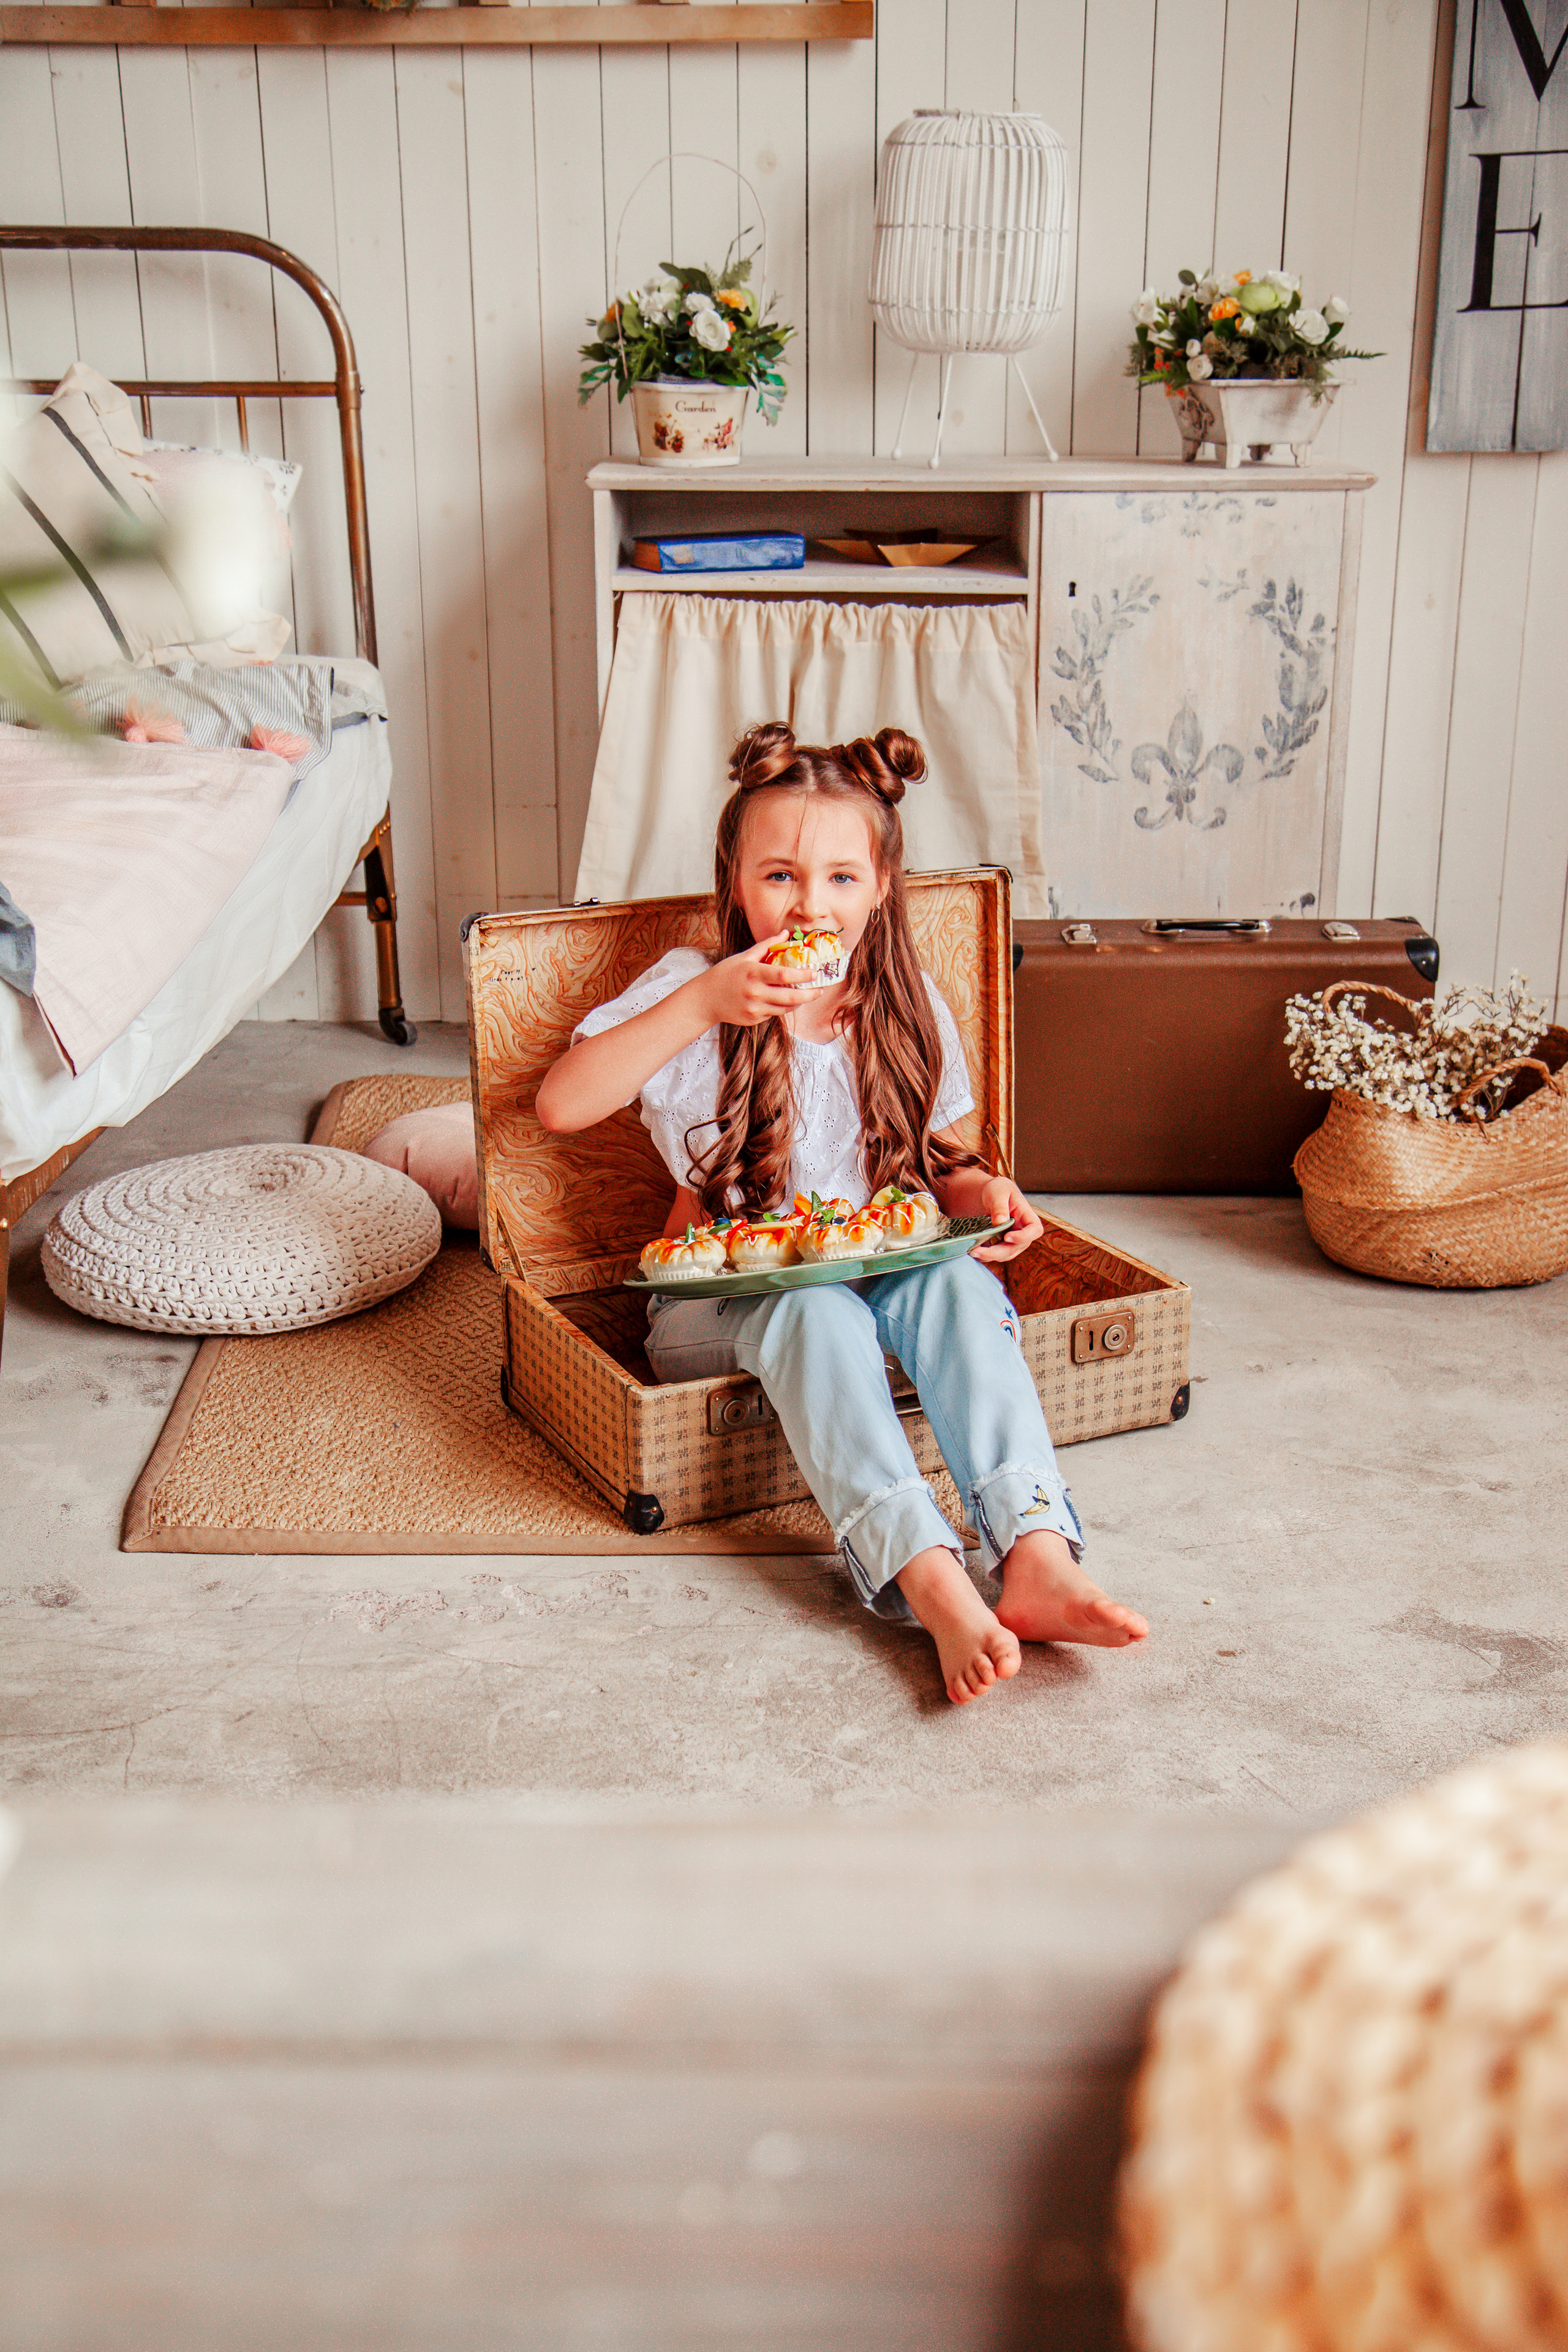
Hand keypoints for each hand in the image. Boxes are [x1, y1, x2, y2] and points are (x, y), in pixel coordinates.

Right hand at [698, 934, 813, 1028]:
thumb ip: (766, 946)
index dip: (802, 975)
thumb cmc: (725, 974)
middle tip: (821, 990)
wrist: (706, 999)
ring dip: (799, 1002)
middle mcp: (755, 992)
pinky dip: (782, 1007)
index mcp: (753, 973)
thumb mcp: (744, 956)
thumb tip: (785, 933)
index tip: (815, 973)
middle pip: (790, 997)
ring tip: (806, 995)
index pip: (783, 974)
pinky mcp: (753, 1019)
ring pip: (785, 1008)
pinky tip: (785, 1000)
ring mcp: (754, 1008)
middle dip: (809, 995)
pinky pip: (774, 1014)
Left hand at [971, 1175, 1041, 1262]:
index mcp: (1027, 1216)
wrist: (987, 1195)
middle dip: (997, 1252)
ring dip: (989, 1256)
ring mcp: (1013, 1241)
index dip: (1023, 1236)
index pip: (1034, 1230)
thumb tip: (1000, 1222)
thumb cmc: (997, 1190)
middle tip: (978, 1250)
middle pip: (1016, 1247)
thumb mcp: (998, 1191)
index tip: (1007, 1236)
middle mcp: (1023, 1231)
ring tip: (972, 1251)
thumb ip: (999, 1206)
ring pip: (1005, 1255)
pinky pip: (996, 1255)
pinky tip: (973, 1251)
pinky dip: (985, 1256)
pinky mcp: (1001, 1245)